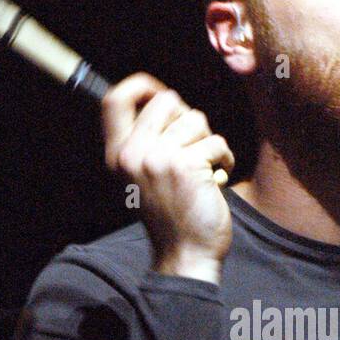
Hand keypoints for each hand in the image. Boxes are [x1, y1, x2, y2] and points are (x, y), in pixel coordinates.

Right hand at [103, 73, 234, 283]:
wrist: (185, 254)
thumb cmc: (172, 214)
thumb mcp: (144, 176)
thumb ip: (146, 140)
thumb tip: (166, 100)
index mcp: (118, 155)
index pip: (114, 99)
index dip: (141, 85)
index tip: (161, 94)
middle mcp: (132, 154)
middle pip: (165, 100)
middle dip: (188, 118)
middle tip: (194, 146)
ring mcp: (158, 159)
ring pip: (195, 119)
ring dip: (209, 143)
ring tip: (205, 169)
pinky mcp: (186, 166)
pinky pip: (216, 142)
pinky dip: (224, 159)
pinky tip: (217, 181)